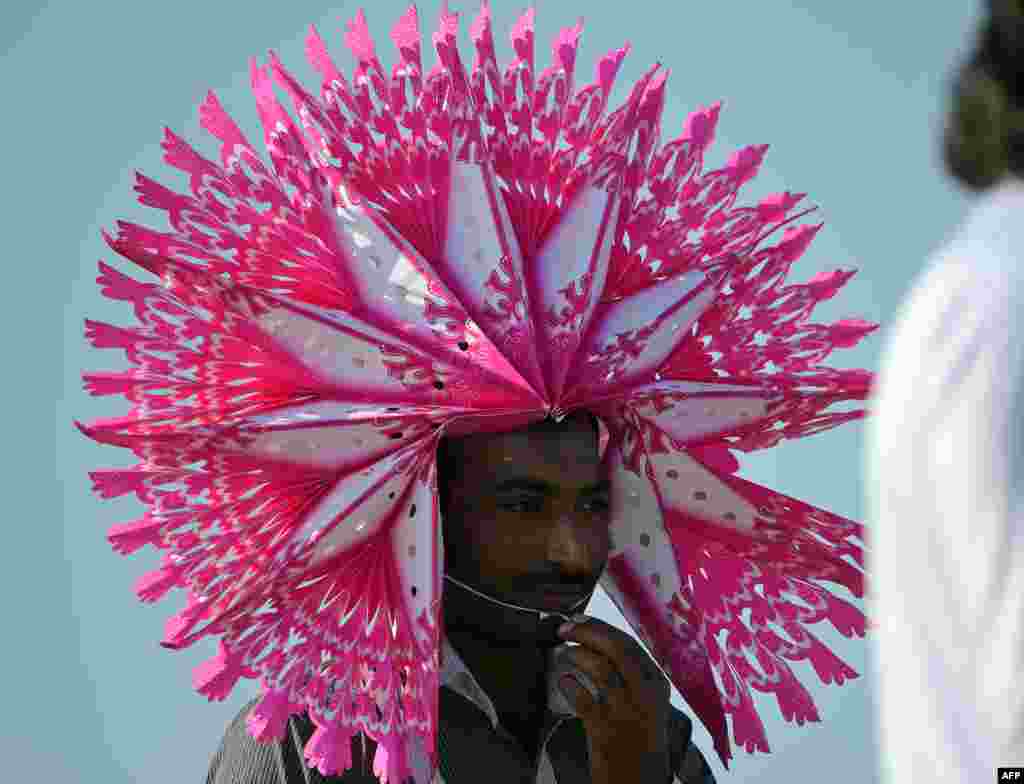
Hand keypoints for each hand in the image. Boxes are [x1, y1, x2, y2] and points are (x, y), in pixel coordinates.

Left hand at [556, 615, 672, 783]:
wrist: (639, 783)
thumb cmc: (640, 741)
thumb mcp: (648, 705)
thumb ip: (632, 677)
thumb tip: (601, 644)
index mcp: (657, 685)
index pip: (630, 644)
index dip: (601, 627)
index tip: (581, 620)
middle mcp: (646, 695)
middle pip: (616, 649)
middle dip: (587, 632)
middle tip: (565, 628)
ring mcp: (626, 712)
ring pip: (600, 668)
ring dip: (577, 654)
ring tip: (564, 653)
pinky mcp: (605, 731)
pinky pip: (582, 699)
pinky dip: (569, 685)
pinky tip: (563, 681)